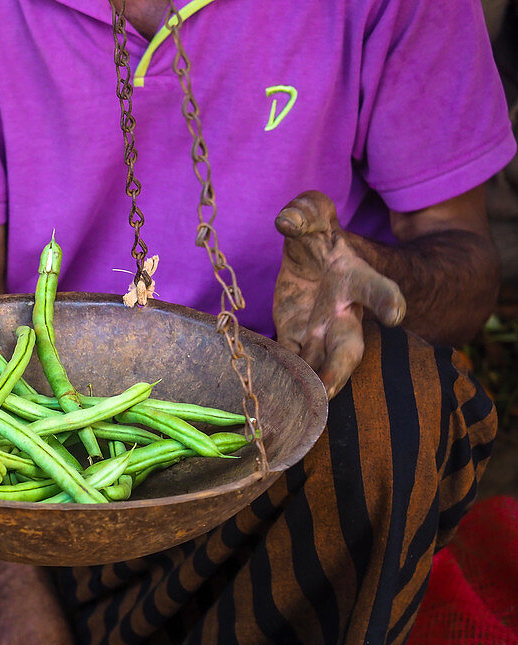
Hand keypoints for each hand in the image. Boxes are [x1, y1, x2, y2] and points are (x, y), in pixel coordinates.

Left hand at [273, 191, 405, 398]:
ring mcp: (318, 331)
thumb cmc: (320, 237)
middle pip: (347, 348)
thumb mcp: (315, 217)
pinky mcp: (294, 338)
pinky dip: (282, 378)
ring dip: (308, 386)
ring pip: (318, 365)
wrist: (315, 261)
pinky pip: (290, 362)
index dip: (386, 299)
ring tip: (299, 408)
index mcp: (354, 280)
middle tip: (331, 390)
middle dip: (340, 370)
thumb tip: (288, 218)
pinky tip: (272, 397)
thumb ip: (307, 212)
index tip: (396, 313)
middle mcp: (341, 314)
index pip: (375, 288)